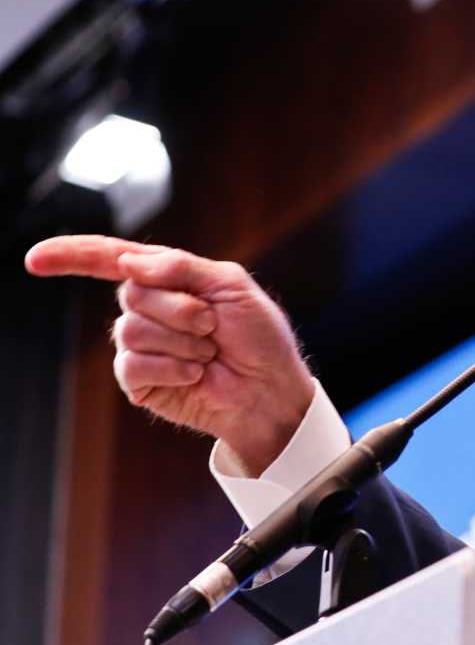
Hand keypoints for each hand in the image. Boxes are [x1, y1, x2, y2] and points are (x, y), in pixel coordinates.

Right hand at [25, 235, 313, 473]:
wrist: (269, 388)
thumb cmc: (258, 336)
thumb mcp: (231, 285)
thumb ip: (180, 266)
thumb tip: (126, 262)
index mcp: (167, 279)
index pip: (110, 259)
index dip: (72, 256)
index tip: (35, 259)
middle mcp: (148, 308)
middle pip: (132, 293)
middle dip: (182, 309)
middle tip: (214, 325)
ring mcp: (141, 345)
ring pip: (132, 329)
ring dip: (183, 341)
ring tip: (209, 353)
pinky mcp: (139, 380)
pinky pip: (134, 364)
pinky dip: (173, 368)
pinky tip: (195, 375)